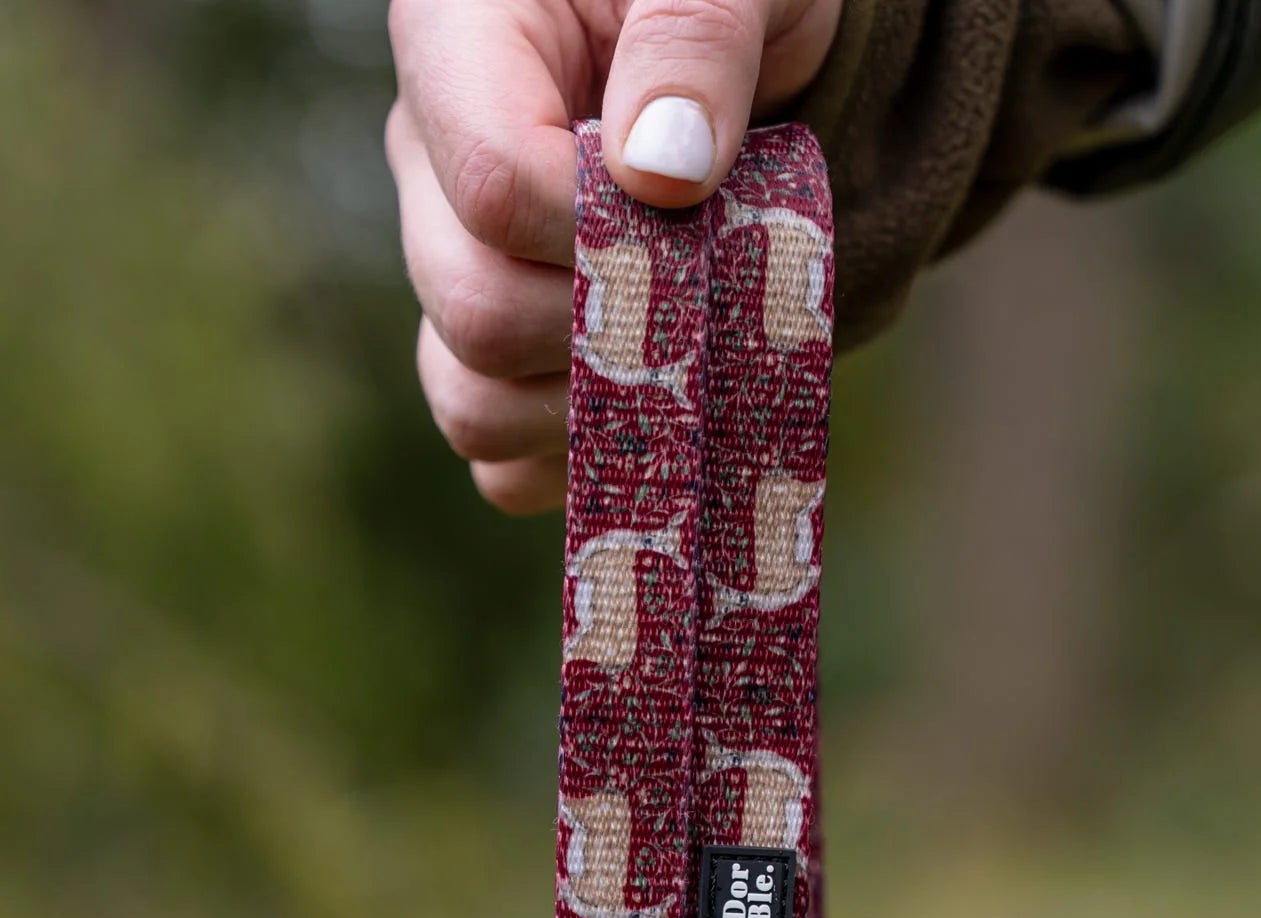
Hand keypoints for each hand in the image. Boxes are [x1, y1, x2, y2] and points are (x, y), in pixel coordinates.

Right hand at [386, 0, 841, 514]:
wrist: (755, 42)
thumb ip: (696, 40)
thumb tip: (661, 174)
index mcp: (457, 41)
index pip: (492, 185)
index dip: (602, 233)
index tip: (697, 211)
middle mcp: (430, 165)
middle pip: (473, 309)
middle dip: (608, 328)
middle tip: (710, 293)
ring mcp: (453, 267)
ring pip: (473, 402)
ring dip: (594, 408)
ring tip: (687, 351)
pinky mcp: (492, 353)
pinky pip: (503, 459)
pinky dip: (583, 459)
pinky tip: (656, 403)